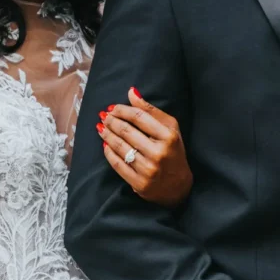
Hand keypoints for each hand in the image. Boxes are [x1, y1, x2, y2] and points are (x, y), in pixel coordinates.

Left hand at [98, 87, 192, 207]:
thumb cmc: (173, 152)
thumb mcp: (170, 129)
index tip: (113, 107)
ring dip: (107, 135)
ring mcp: (148, 169)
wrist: (178, 187)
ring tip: (101, 127)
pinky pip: (117, 164)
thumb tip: (131, 92)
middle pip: (126, 131)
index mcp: (168, 137)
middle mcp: (158, 153)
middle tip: (104, 116)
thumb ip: (151, 110)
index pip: (139, 117)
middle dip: (111, 121)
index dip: (122, 110)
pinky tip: (105, 144)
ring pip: (120, 146)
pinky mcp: (139, 183)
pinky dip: (108, 152)